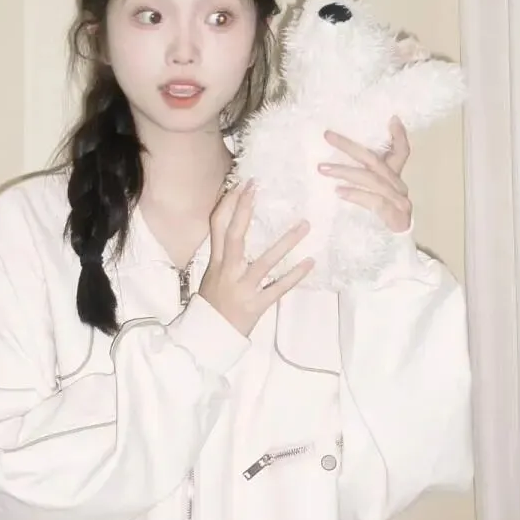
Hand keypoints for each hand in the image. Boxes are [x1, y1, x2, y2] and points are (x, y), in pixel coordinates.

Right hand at [198, 183, 312, 336]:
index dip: (228, 204)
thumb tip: (238, 225)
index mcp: (216, 261)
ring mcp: (243, 288)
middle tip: (257, 188)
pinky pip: (278, 288)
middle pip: (235, 236)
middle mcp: (228, 271)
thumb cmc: (213, 302)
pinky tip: (310, 262)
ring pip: (265, 261)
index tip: (243, 184)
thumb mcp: (213, 273)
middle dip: (244, 210)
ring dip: (286, 242)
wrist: (209, 336)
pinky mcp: (257, 305)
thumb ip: (225, 251)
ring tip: (305, 224)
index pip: (218, 226)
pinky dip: (295, 276)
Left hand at [319, 118, 412, 232]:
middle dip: (350, 146)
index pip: (402, 152)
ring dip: (345, 171)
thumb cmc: (378, 222)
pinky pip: (374, 200)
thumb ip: (362, 179)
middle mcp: (399, 187)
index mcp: (395, 178)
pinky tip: (339, 192)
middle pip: (375, 161)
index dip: (399, 135)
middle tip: (327, 136)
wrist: (394, 253)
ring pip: (372, 179)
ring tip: (322, 168)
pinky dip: (356, 194)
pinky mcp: (395, 217)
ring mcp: (399, 202)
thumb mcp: (370, 197)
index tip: (391, 118)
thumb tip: (335, 164)